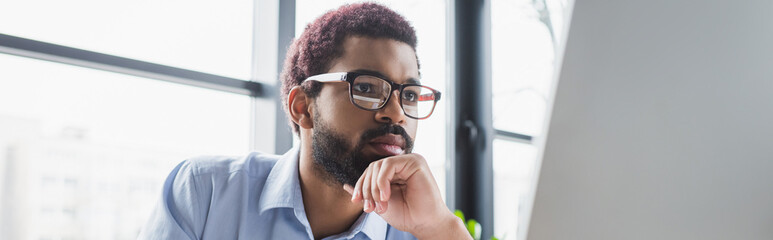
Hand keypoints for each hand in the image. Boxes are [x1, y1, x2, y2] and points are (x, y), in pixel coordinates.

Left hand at [342, 153, 470, 239]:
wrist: (425, 224)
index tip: (356, 201)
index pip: (370, 172)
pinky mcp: (415, 162)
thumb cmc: (407, 215)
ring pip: (378, 166)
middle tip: (370, 208)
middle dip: (366, 188)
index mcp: (394, 172)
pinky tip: (385, 196)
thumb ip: (366, 193)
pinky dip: (382, 181)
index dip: (360, 185)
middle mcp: (401, 164)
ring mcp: (408, 161)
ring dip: (374, 187)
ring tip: (381, 205)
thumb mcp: (380, 203)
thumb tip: (345, 186)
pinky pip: (388, 165)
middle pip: (372, 168)